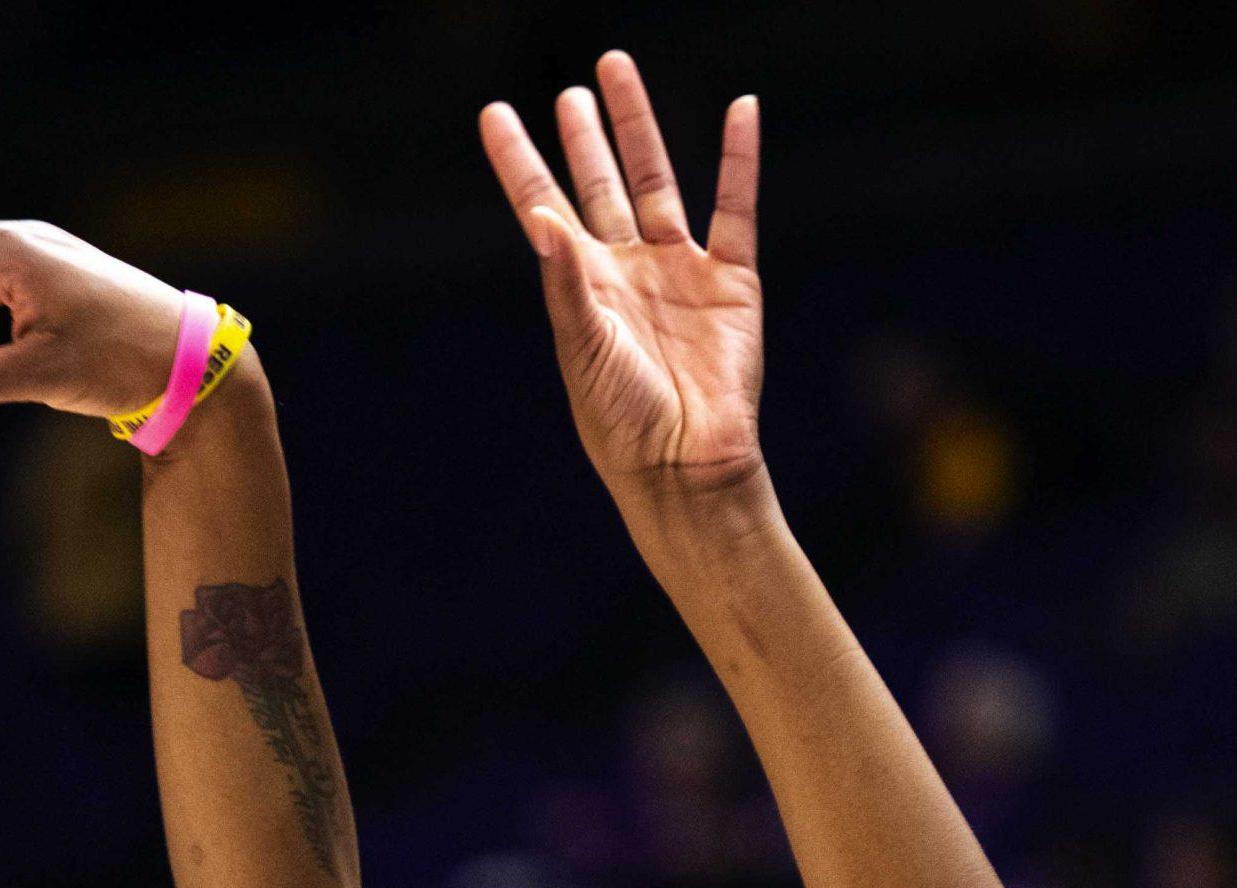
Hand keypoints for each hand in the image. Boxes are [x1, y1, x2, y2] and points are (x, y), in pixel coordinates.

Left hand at [480, 53, 763, 505]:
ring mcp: (680, 274)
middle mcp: (627, 273)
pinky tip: (741, 110)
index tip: (495, 115)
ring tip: (617, 71)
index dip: (519, 162)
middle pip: (600, 186)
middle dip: (584, 138)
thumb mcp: (585, 353)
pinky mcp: (731, 284)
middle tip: (570, 90)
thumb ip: (565, 285)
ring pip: (657, 181)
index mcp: (582, 291)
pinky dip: (739, 159)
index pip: (543, 209)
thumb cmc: (624, 424)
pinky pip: (736, 207)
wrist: (686, 467)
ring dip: (638, 127)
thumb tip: (540, 218)